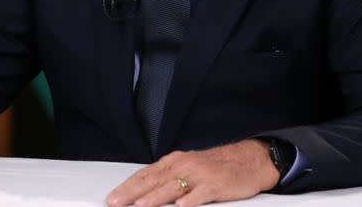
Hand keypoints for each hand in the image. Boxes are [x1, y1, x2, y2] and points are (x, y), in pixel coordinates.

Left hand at [106, 139, 278, 206]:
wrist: (249, 159)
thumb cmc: (216, 167)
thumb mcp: (189, 168)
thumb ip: (168, 179)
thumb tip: (143, 193)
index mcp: (175, 161)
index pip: (146, 174)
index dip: (127, 186)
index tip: (112, 197)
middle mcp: (185, 165)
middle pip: (154, 180)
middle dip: (132, 193)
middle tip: (115, 203)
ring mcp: (200, 174)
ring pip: (173, 186)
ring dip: (155, 197)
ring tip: (140, 206)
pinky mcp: (216, 184)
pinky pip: (201, 194)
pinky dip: (190, 200)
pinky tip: (181, 206)